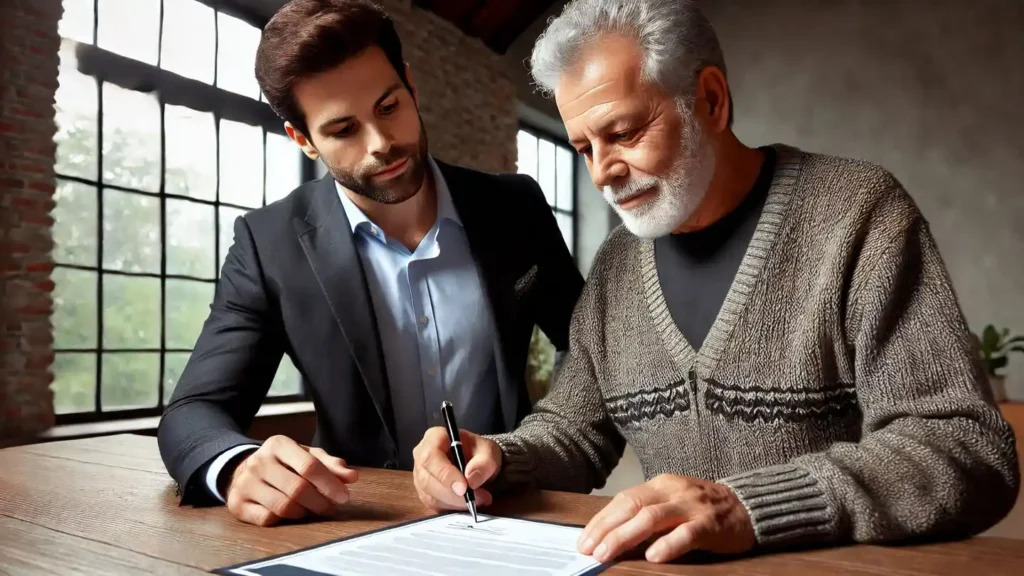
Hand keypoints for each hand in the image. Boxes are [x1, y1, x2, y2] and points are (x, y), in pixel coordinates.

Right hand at [225, 435, 358, 525]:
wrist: (242, 470)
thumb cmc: (282, 463)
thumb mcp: (306, 456)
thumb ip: (330, 465)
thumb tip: (351, 477)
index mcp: (278, 444)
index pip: (309, 466)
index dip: (330, 484)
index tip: (344, 496)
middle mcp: (259, 461)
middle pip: (298, 489)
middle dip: (320, 502)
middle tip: (330, 508)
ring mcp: (245, 483)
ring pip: (283, 506)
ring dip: (304, 512)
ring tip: (311, 509)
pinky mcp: (237, 504)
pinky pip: (268, 519)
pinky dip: (284, 520)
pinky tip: (291, 513)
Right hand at [412, 427, 501, 511]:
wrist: (478, 463)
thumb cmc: (479, 452)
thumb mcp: (488, 451)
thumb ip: (483, 463)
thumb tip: (471, 479)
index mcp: (434, 438)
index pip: (430, 456)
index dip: (445, 474)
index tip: (464, 488)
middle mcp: (421, 457)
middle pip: (428, 480)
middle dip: (454, 494)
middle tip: (479, 498)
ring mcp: (421, 477)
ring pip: (431, 496)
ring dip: (457, 503)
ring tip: (481, 499)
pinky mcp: (425, 494)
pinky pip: (435, 506)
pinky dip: (454, 508)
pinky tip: (469, 503)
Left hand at [578, 474, 753, 563]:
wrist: (748, 506)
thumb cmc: (703, 509)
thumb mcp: (672, 503)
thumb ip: (646, 514)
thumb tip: (611, 536)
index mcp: (660, 485)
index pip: (623, 500)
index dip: (601, 520)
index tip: (584, 540)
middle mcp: (672, 491)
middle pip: (632, 506)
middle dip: (607, 529)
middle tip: (589, 550)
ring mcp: (691, 506)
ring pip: (652, 518)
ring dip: (626, 536)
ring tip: (608, 554)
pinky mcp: (710, 523)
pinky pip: (687, 533)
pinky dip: (668, 544)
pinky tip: (653, 556)